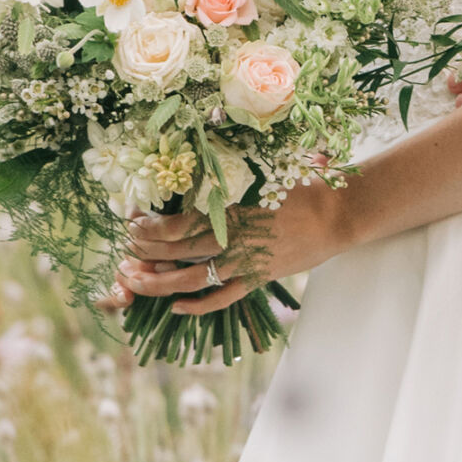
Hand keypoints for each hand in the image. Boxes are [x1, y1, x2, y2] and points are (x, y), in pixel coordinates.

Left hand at [116, 181, 343, 316]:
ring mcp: (245, 263)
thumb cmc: (302, 186)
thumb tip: (200, 155)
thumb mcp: (263, 172)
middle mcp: (232, 239)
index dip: (150, 226)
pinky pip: (222, 298)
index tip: (132, 221)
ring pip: (191, 280)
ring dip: (158, 282)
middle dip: (144, 251)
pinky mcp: (258, 279)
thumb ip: (230, 172)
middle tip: (123, 250)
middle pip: (176, 251)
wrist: (338, 215)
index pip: (178, 223)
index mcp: (231, 209)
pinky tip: (176, 307)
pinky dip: (198, 307)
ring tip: (133, 280)